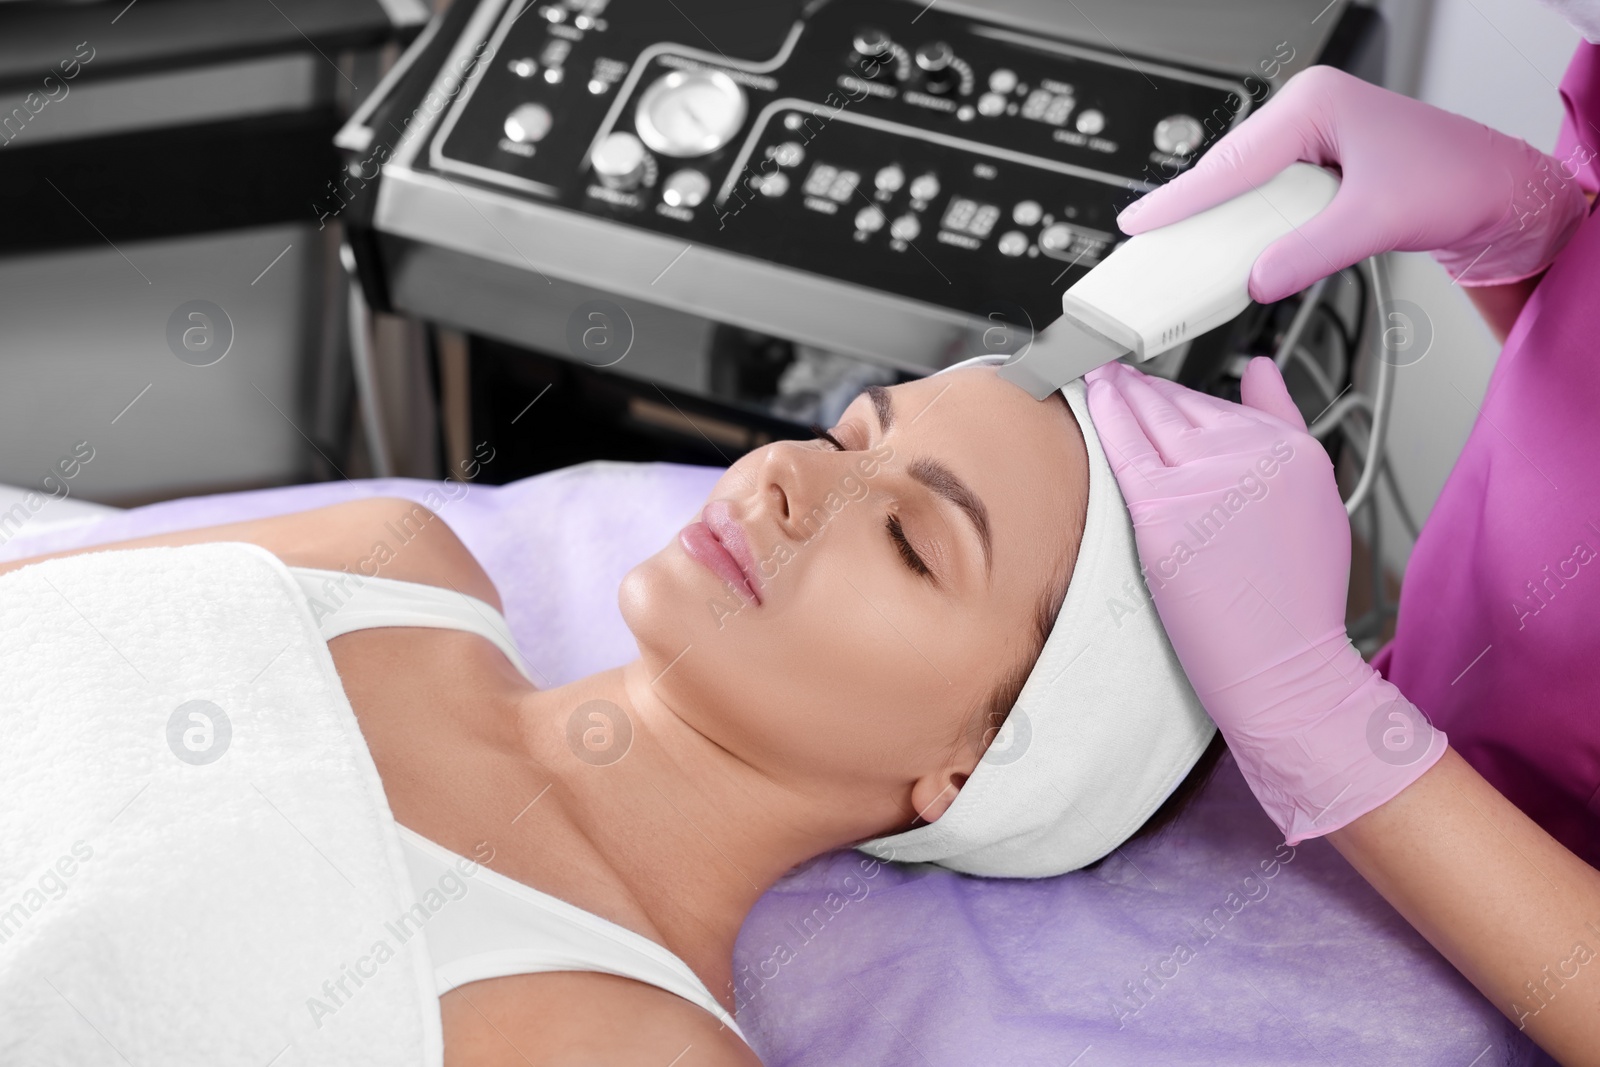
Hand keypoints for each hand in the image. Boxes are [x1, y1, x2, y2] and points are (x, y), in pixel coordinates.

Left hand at [1084, 358, 1446, 842]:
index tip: (1153, 387)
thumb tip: (1259, 370)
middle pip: (1184, 404)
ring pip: (1153, 417)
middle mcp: (1254, 455)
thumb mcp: (1315, 497)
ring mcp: (1207, 480)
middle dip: (1147, 391)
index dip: (1180, 396)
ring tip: (1100, 380)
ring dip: (1122, 394)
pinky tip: (1091, 398)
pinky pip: (1125, 448)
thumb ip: (1284, 424)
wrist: (1283, 669)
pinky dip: (1106, 417)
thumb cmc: (1293, 603)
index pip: (1224, 403)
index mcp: (1294, 451)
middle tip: (1115, 376)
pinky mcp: (1165, 509)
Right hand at [1117, 65, 1589, 301]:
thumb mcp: (1377, 220)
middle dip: (1194, 214)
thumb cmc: (1458, 181)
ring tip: (1186, 259)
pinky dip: (1250, 230)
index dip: (1181, 197)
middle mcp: (1309, 115)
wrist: (1502, 194)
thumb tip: (1258, 279)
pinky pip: (1266, 201)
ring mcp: (1313, 141)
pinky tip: (1236, 253)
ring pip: (1245, 188)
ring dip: (1223, 226)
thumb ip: (1311, 252)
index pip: (1233, 159)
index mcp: (1316, 104)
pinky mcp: (1320, 170)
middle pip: (1229, 172)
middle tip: (1151, 250)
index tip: (1138, 222)